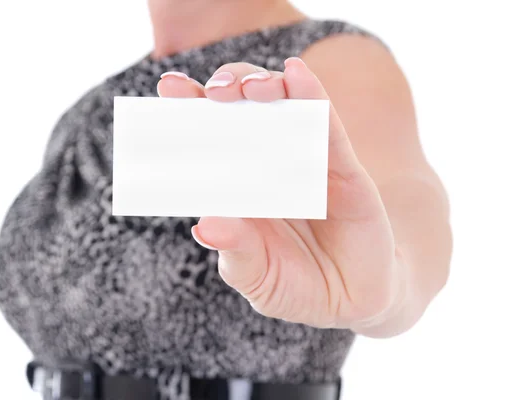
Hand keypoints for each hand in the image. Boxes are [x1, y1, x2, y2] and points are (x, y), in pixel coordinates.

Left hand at [157, 58, 406, 334]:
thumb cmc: (297, 287)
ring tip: (248, 88)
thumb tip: (204, 227)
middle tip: (211, 92)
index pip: (208, 143)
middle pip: (241, 112)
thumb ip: (237, 252)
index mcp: (237, 190)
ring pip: (281, 109)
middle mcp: (267, 167)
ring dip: (263, 88)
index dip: (189, 113)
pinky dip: (312, 98)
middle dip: (224, 91)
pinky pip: (327, 127)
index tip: (168, 86)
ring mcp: (305, 162)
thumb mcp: (261, 278)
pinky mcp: (343, 167)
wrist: (354, 300)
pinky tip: (296, 75)